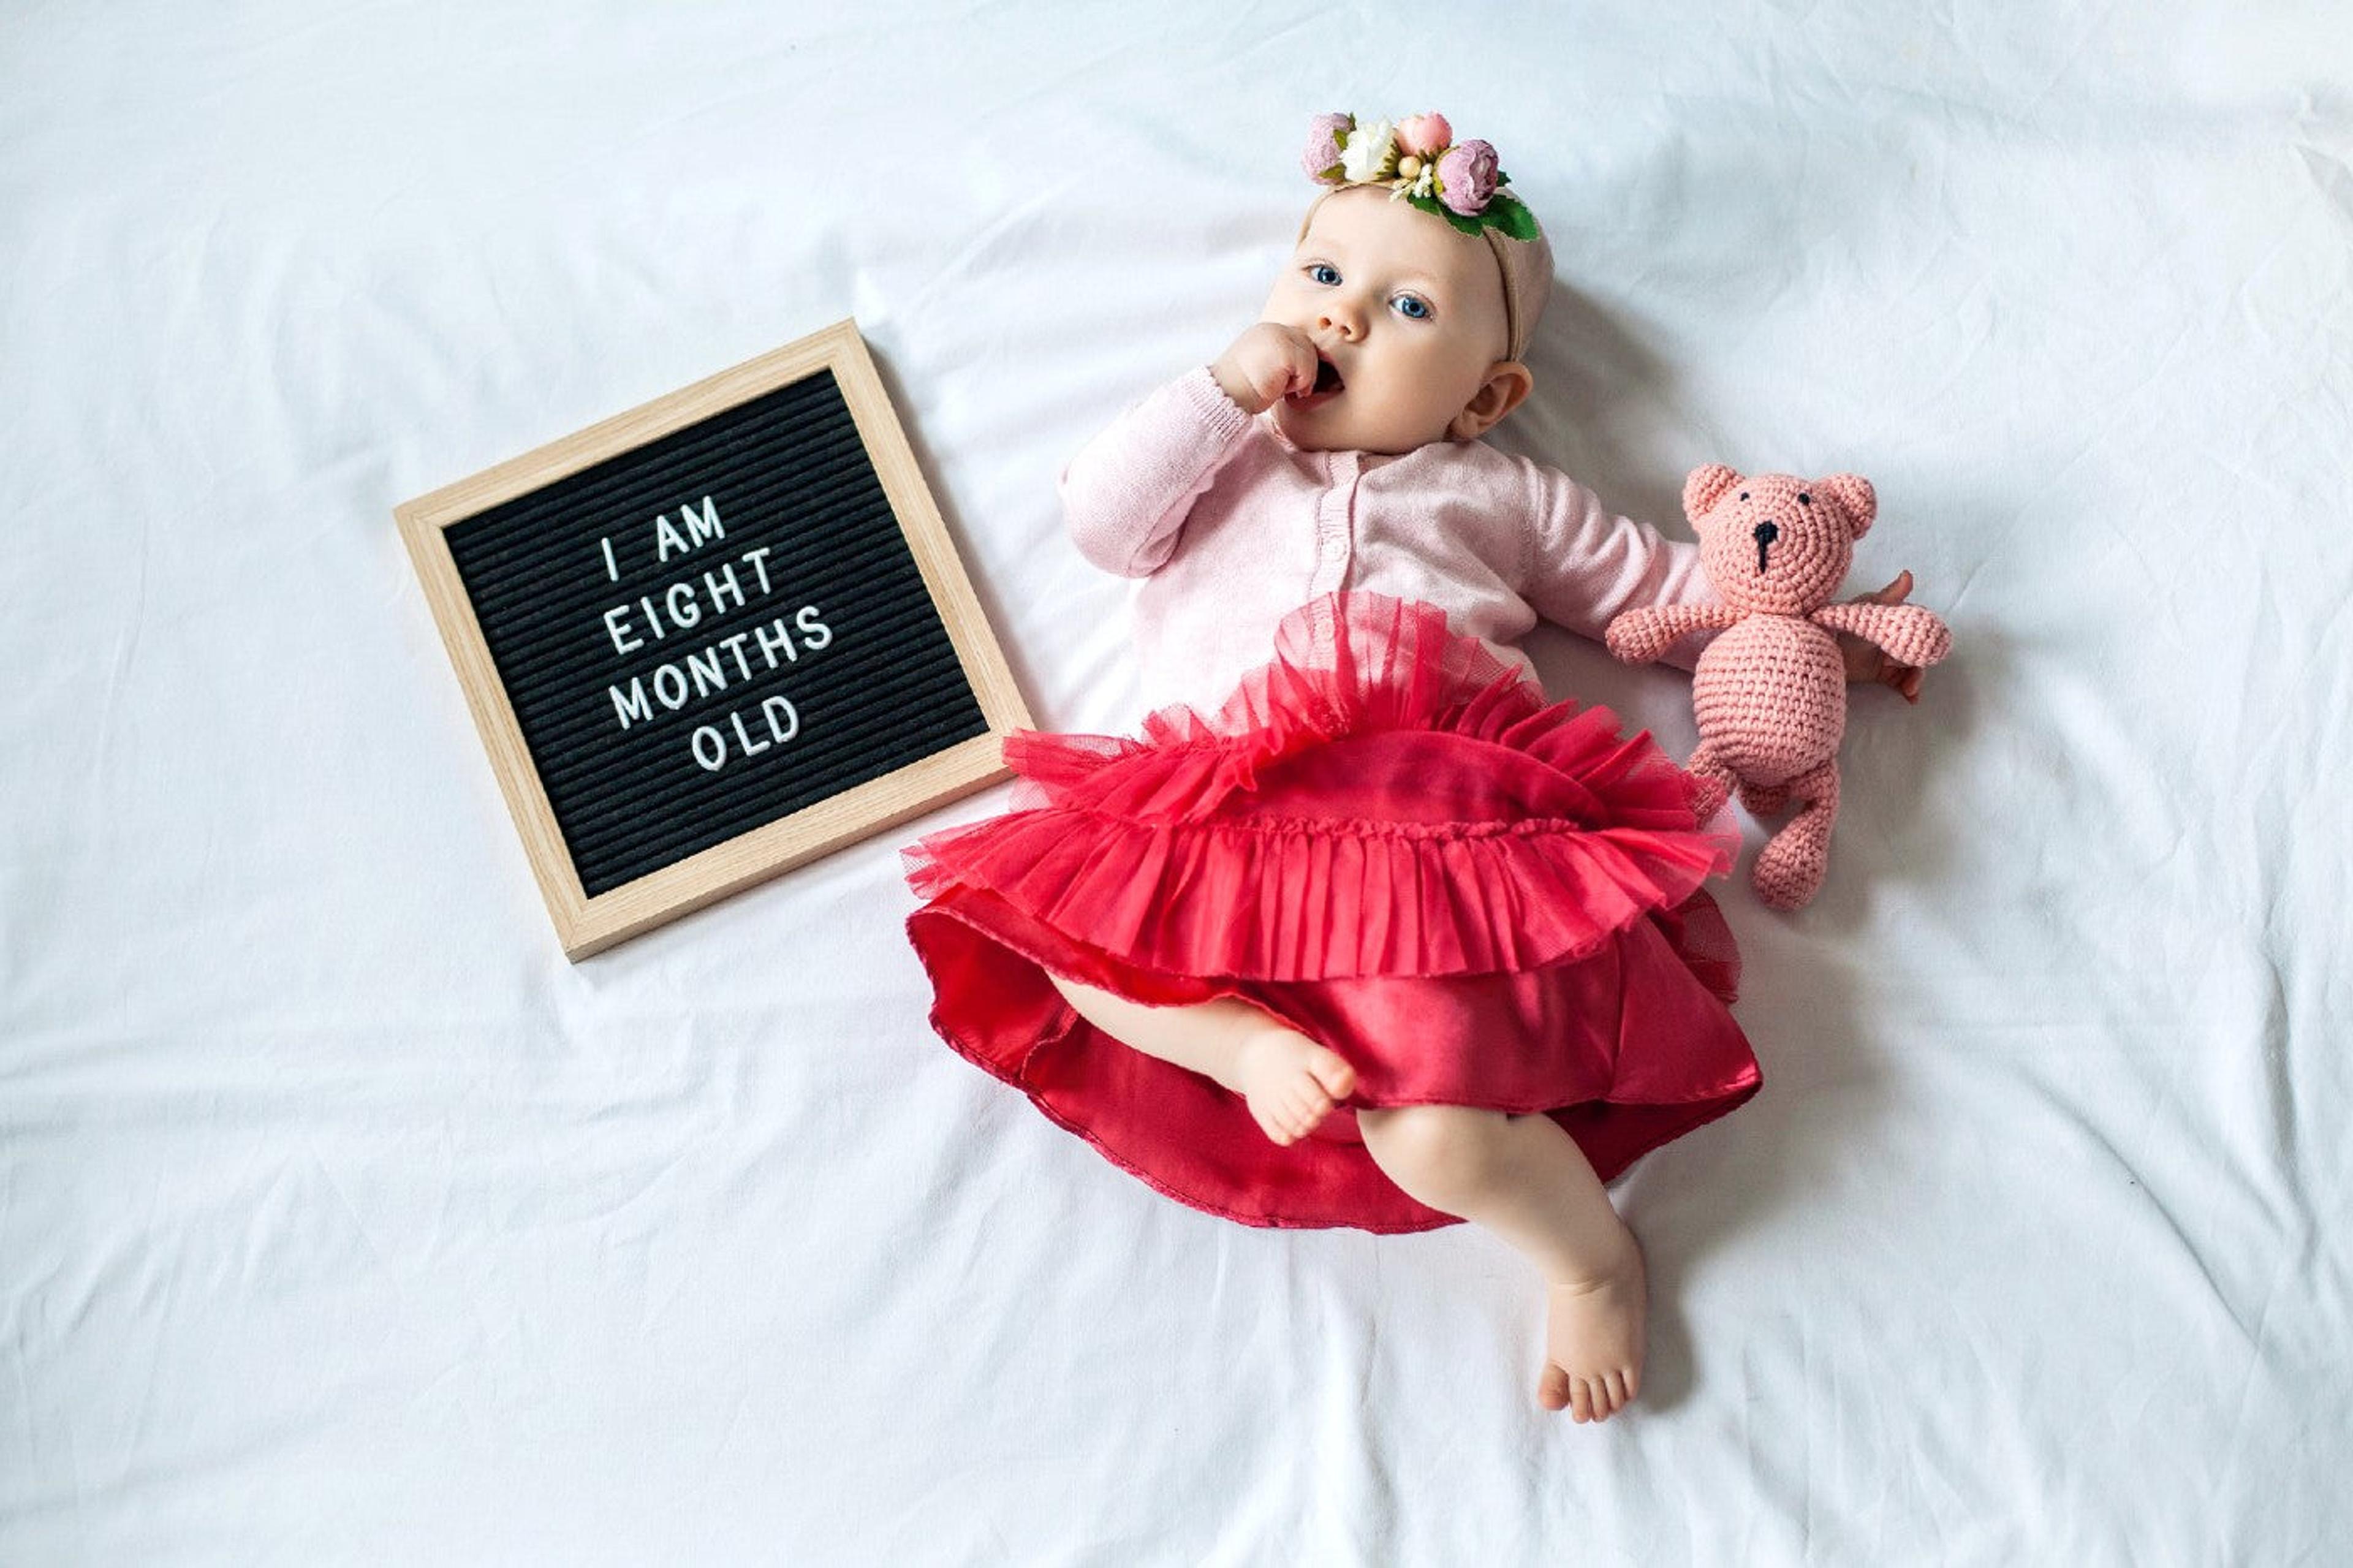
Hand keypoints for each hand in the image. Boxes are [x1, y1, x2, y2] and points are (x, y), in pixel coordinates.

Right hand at [1210, 323, 1318, 414]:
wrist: (1223, 396)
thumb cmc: (1239, 390)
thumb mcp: (1259, 365)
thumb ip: (1276, 357)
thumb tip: (1300, 365)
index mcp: (1265, 331)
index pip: (1297, 340)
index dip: (1299, 362)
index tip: (1289, 384)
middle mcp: (1272, 328)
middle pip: (1307, 344)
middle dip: (1305, 369)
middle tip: (1292, 390)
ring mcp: (1278, 337)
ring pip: (1310, 355)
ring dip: (1302, 377)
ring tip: (1284, 391)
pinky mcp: (1285, 351)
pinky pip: (1307, 367)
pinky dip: (1300, 384)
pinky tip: (1282, 392)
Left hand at [1840, 570, 1926, 702]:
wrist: (1820, 655)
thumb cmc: (1841, 628)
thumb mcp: (1867, 611)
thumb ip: (1890, 596)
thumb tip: (1908, 574)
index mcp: (1891, 616)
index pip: (1917, 624)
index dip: (1925, 636)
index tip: (1928, 648)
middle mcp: (1892, 635)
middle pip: (1917, 647)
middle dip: (1920, 661)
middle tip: (1917, 674)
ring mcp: (1887, 654)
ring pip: (1912, 666)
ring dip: (1916, 677)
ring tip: (1911, 689)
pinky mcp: (1880, 672)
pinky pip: (1901, 680)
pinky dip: (1909, 688)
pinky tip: (1912, 698)